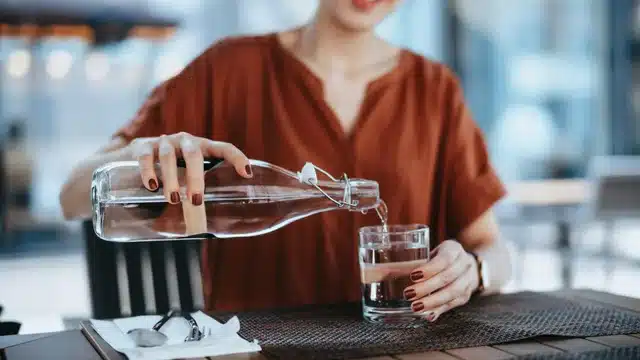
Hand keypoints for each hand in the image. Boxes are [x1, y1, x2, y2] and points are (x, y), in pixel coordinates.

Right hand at [128, 132, 251, 204]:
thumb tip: (201, 230)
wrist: (128, 158)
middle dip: (195, 178)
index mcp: (202, 149)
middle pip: (194, 154)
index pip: (224, 148)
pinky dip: (148, 170)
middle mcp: (185, 141)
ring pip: (169, 156)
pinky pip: (146, 156)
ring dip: (171, 178)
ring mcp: (164, 141)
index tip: (247, 174)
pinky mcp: (142, 145)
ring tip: (171, 199)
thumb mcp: (185, 181)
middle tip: (195, 201)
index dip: (237, 158)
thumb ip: (193, 198)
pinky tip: (151, 185)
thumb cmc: (168, 174)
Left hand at [403, 240, 478, 321]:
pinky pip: (453, 304)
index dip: (429, 268)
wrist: (468, 266)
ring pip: (453, 292)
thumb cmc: (440, 258)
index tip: (413, 276)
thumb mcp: (431, 252)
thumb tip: (382, 273)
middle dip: (427, 287)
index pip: (444, 258)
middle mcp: (464, 264)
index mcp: (454, 249)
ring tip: (415, 307)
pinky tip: (428, 315)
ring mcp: (468, 280)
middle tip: (408, 294)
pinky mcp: (466, 295)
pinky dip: (439, 310)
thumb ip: (414, 261)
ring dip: (433, 301)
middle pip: (447, 277)